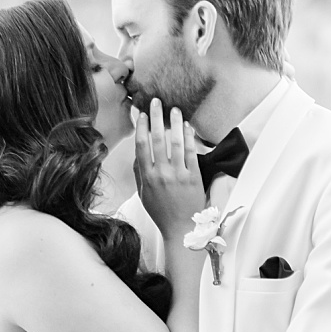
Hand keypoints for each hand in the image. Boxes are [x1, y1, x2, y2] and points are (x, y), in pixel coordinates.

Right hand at [132, 98, 204, 244]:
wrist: (182, 229)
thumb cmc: (162, 213)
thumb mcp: (144, 195)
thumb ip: (139, 174)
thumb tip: (137, 155)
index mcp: (147, 177)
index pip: (142, 146)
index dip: (142, 127)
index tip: (143, 114)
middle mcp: (161, 174)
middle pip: (157, 139)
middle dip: (157, 117)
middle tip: (156, 102)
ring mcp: (178, 175)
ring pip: (175, 142)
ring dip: (174, 122)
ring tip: (175, 109)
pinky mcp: (193, 177)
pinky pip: (191, 152)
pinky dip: (189, 137)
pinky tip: (187, 126)